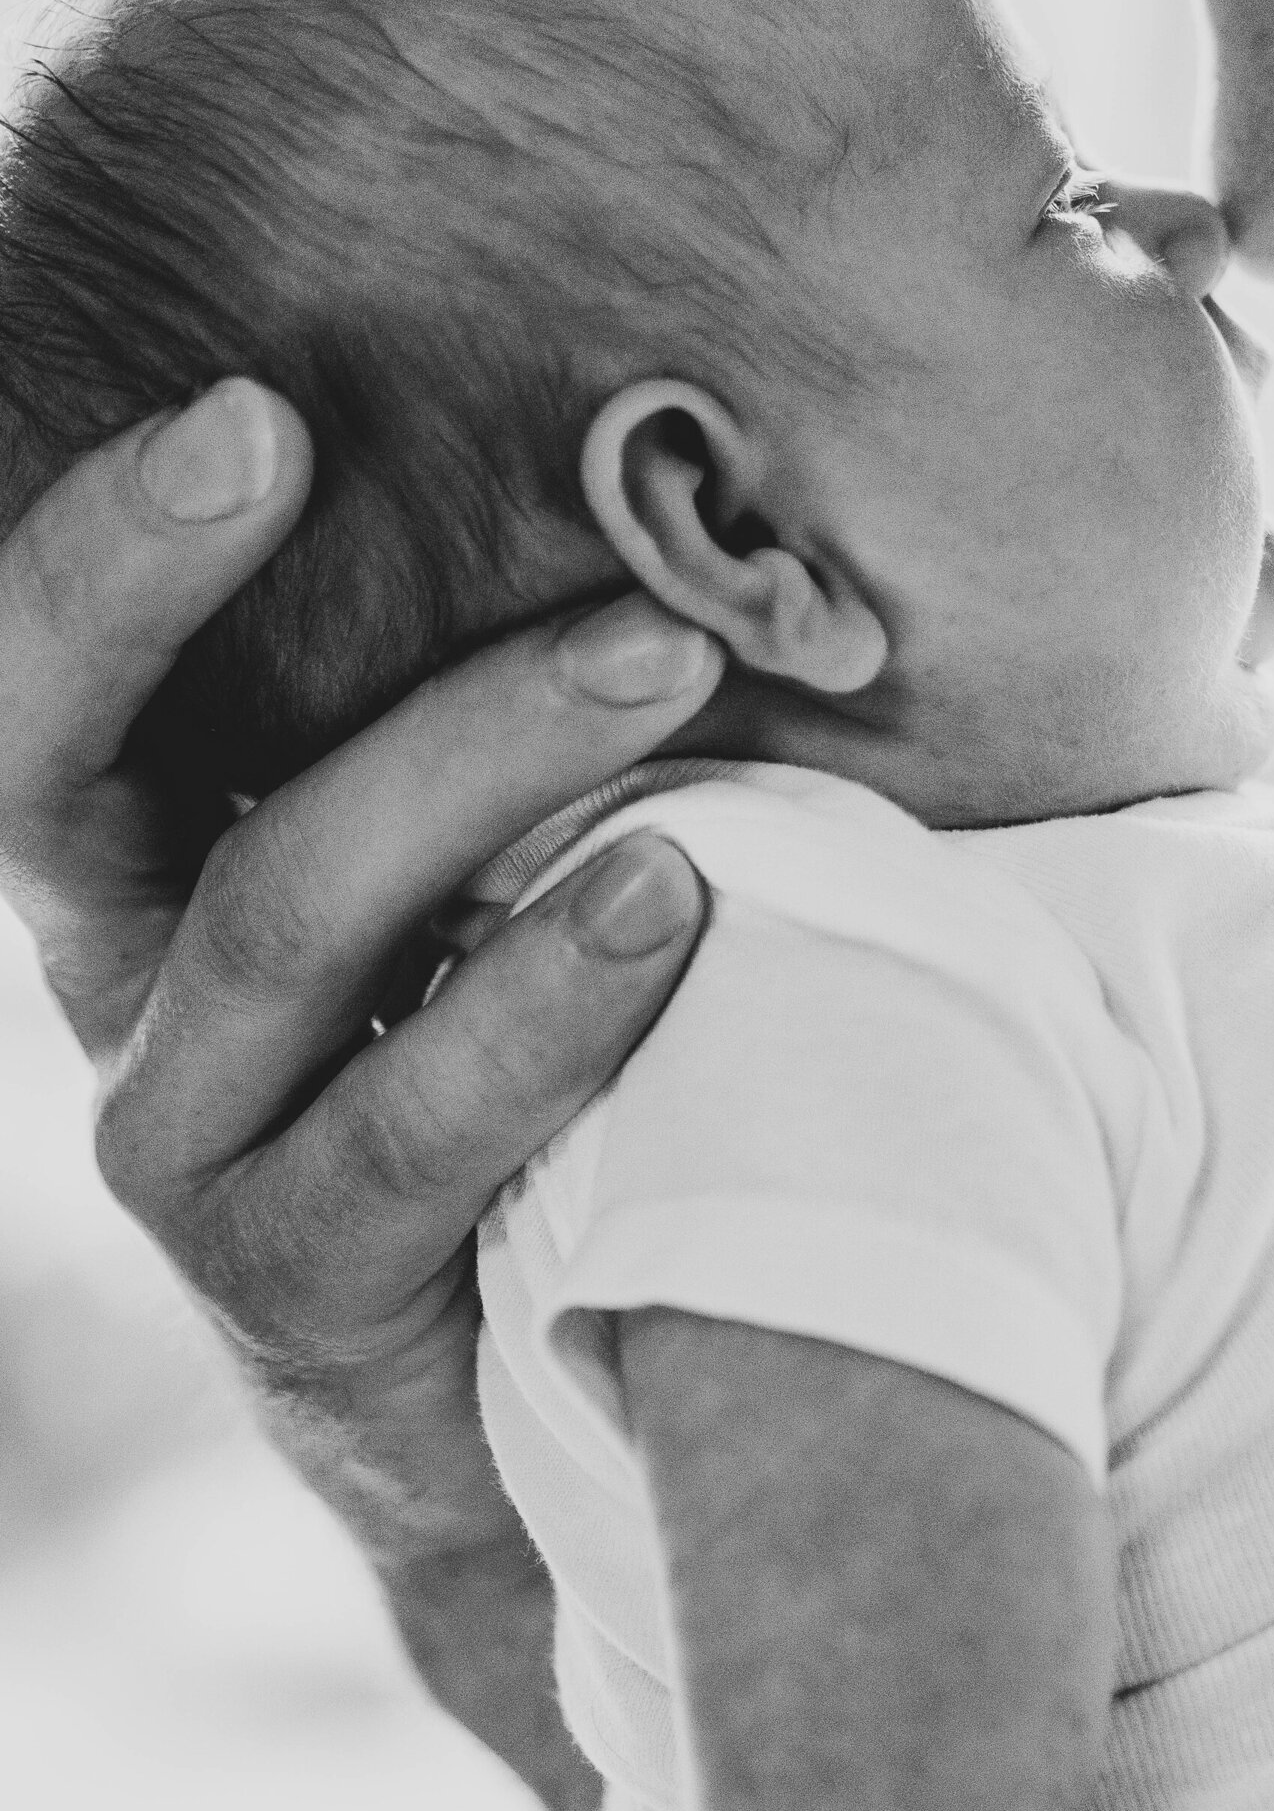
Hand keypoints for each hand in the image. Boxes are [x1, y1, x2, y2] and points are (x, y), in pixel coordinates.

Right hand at [0, 386, 722, 1556]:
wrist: (538, 1405)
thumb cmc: (537, 1075)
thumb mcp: (478, 890)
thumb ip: (486, 740)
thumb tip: (659, 487)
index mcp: (143, 869)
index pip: (45, 695)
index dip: (94, 552)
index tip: (233, 406)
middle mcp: (130, 997)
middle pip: (84, 770)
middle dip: (171, 581)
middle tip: (295, 428)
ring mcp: (195, 1152)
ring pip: (284, 917)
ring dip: (472, 763)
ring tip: (657, 654)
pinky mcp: (300, 1284)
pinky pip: (410, 1124)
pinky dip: (545, 1006)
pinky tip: (673, 906)